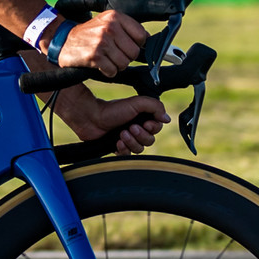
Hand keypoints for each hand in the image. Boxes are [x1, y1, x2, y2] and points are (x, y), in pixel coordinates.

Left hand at [54, 88, 168, 156]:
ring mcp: (128, 139)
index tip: (144, 123)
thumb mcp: (137, 103)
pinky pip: (128, 155)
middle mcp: (137, 128)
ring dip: (132, 142)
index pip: (157, 128)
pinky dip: (124, 149)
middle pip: (150, 141)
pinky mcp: (118, 147)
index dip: (152, 128)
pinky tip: (118, 142)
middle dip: (141, 135)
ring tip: (121, 134)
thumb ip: (155, 106)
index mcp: (143, 118)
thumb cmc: (112, 109)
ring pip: (140, 149)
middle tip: (130, 127)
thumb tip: (166, 118)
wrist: (92, 118)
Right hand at [55, 9, 146, 76]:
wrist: (62, 41)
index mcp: (115, 16)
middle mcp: (109, 27)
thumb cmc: (89, 34)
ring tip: (105, 58)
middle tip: (112, 53)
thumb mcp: (107, 22)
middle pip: (134, 52)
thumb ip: (127, 28)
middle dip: (125, 57)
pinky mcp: (94, 56)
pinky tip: (99, 64)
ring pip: (124, 63)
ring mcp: (102, 41)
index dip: (135, 44)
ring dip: (116, 65)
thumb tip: (148, 40)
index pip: (142, 36)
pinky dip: (107, 71)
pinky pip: (112, 71)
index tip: (125, 46)